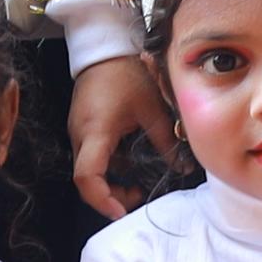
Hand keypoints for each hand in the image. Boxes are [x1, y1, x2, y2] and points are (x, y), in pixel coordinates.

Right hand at [68, 55, 173, 217]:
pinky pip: (91, 158)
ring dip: (109, 184)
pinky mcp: (81, 129)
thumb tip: (183, 167)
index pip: (87, 177)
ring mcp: (77, 133)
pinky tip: (130, 164)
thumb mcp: (152, 108)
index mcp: (96, 131)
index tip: (122, 211)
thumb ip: (166, 142)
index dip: (103, 199)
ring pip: (88, 172)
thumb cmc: (127, 74)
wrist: (103, 49)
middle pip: (86, 181)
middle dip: (110, 196)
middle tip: (138, 198)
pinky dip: (108, 169)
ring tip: (137, 186)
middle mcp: (80, 136)